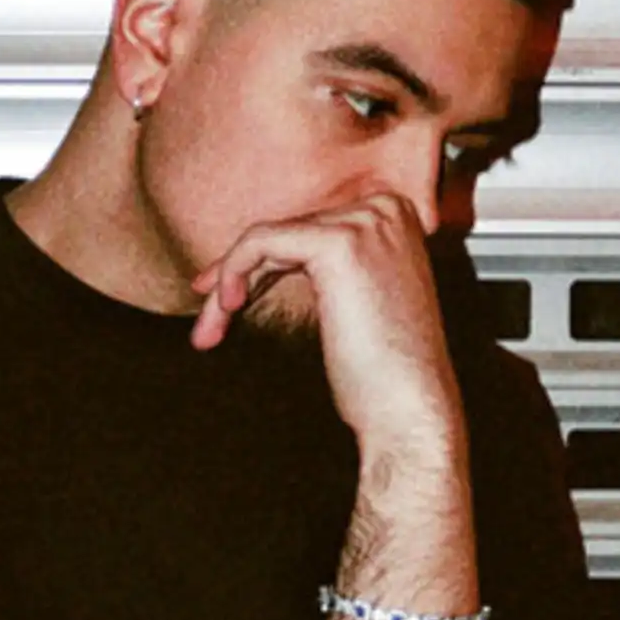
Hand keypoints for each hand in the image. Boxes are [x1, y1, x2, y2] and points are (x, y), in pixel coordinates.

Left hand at [190, 193, 463, 448]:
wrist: (411, 411)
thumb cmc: (384, 372)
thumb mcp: (354, 301)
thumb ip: (324, 267)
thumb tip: (262, 257)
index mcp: (394, 216)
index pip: (307, 228)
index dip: (261, 263)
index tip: (224, 295)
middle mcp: (384, 208)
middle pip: (286, 233)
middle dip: (238, 276)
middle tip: (208, 319)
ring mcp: (365, 222)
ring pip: (267, 239)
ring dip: (229, 282)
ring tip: (208, 330)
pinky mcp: (338, 243)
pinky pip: (261, 241)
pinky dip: (233, 270)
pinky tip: (226, 307)